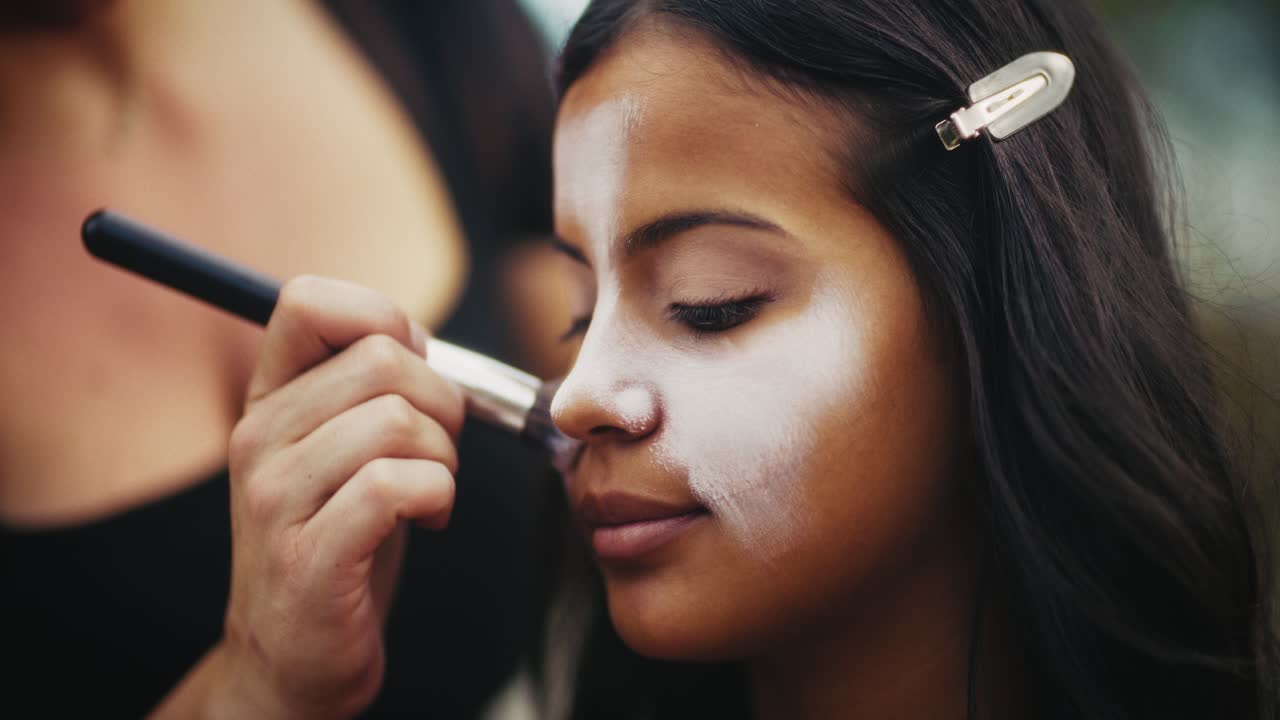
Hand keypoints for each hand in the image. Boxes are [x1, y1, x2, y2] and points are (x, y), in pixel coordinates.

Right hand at [217, 276, 464, 717]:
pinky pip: (397, 485)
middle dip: (442, 401)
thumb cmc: (340, 538)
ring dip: (444, 457)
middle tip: (438, 449)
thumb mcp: (342, 447)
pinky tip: (428, 519)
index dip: (381, 317)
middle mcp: (260, 439)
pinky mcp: (310, 556)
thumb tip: (413, 335)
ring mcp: (278, 499)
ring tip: (431, 490)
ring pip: (398, 421)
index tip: (411, 371)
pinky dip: (438, 496)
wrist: (295, 654)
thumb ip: (364, 386)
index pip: (307, 301)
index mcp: (269, 400)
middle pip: (382, 359)